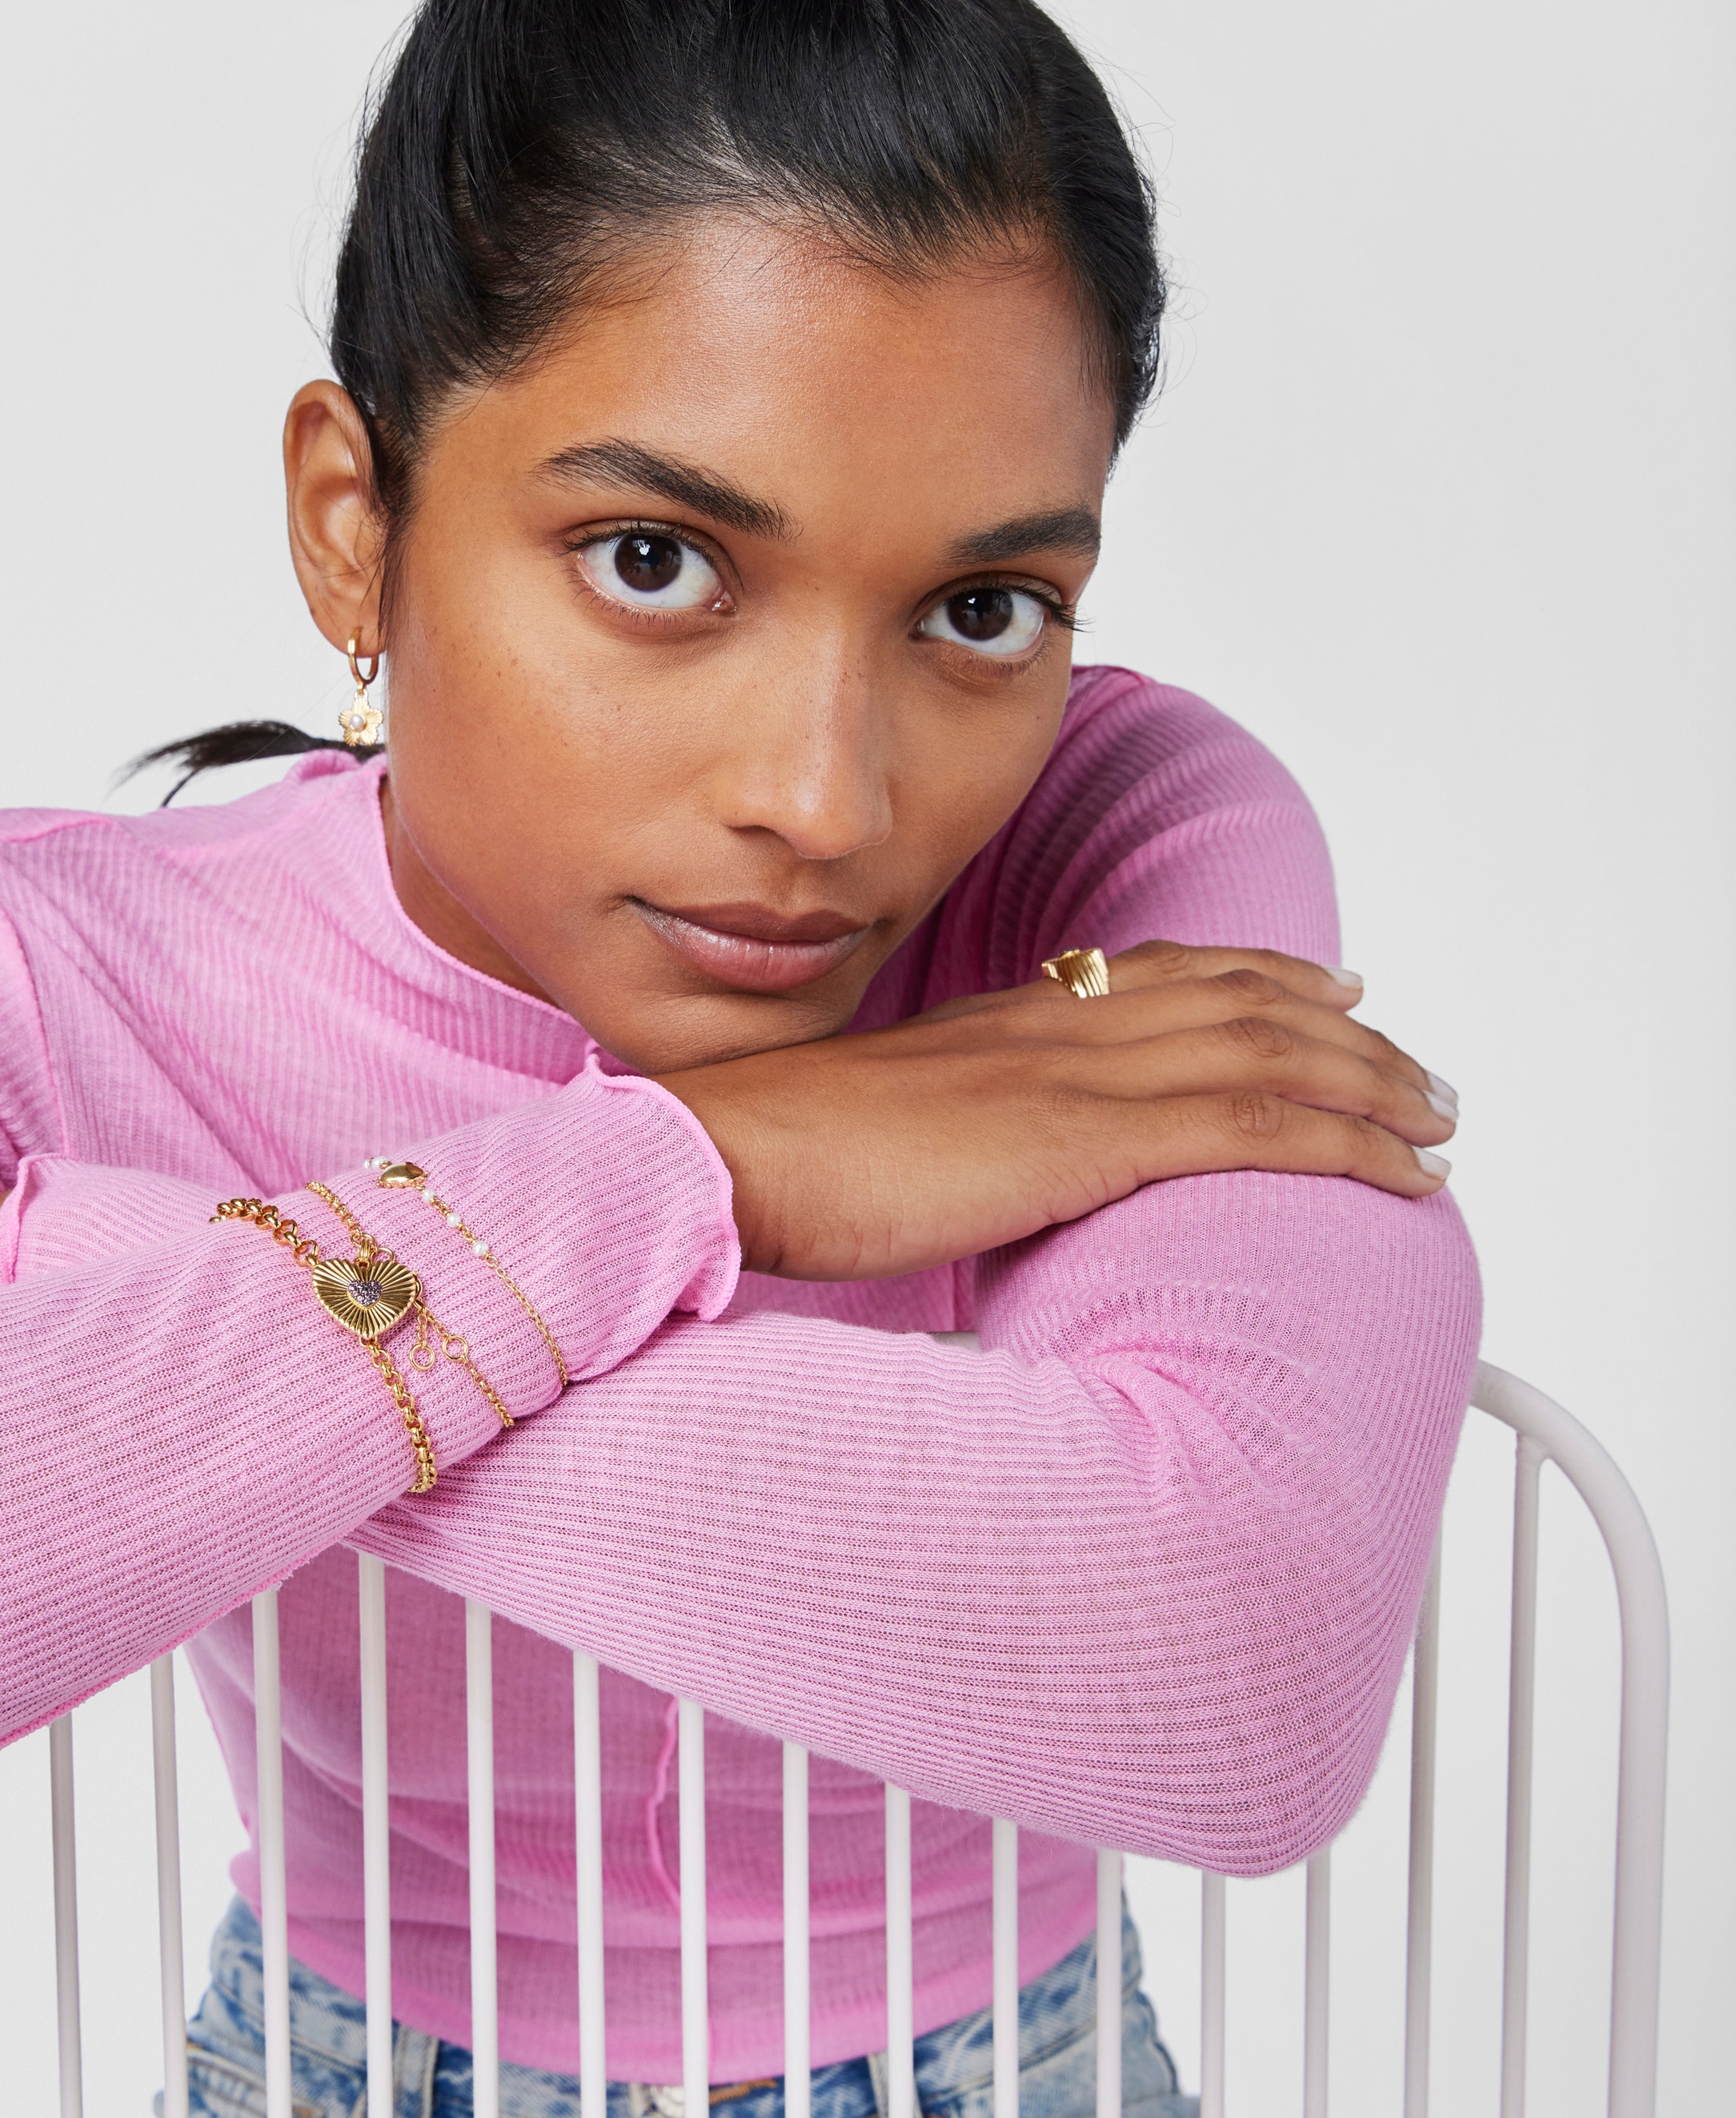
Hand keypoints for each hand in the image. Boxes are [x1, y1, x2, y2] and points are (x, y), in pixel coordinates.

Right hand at [654, 941, 1456, 1280]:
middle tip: (1404, 1053)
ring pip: (1263, 1052)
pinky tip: (1404, 1172)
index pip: (1143, 979)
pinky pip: (1254, 1124)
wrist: (720, 1159)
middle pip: (1226, 1002)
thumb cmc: (760, 1164)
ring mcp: (1072, 1076)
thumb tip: (937, 1176)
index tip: (1308, 989)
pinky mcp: (1085, 1137)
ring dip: (1367, 1081)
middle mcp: (1047, 1030)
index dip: (1240, 980)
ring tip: (1434, 1112)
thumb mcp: (858, 1134)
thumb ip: (921, 1139)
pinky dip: (1349, 1140)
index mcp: (993, 1027)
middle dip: (1332, 1027)